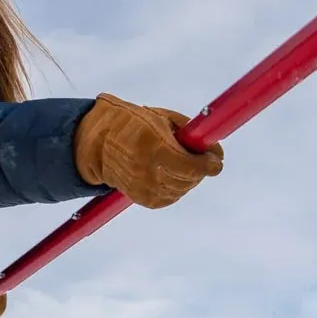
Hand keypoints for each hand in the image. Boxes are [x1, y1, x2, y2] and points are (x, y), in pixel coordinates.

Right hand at [73, 93, 224, 208]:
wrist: (100, 144)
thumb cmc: (134, 124)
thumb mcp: (161, 118)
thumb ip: (188, 132)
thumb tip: (214, 149)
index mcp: (152, 144)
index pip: (190, 165)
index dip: (208, 164)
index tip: (216, 159)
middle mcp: (146, 169)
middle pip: (189, 178)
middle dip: (200, 169)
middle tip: (201, 158)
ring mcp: (143, 187)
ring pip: (182, 189)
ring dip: (189, 178)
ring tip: (181, 162)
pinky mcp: (142, 199)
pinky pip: (171, 197)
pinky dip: (176, 187)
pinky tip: (170, 173)